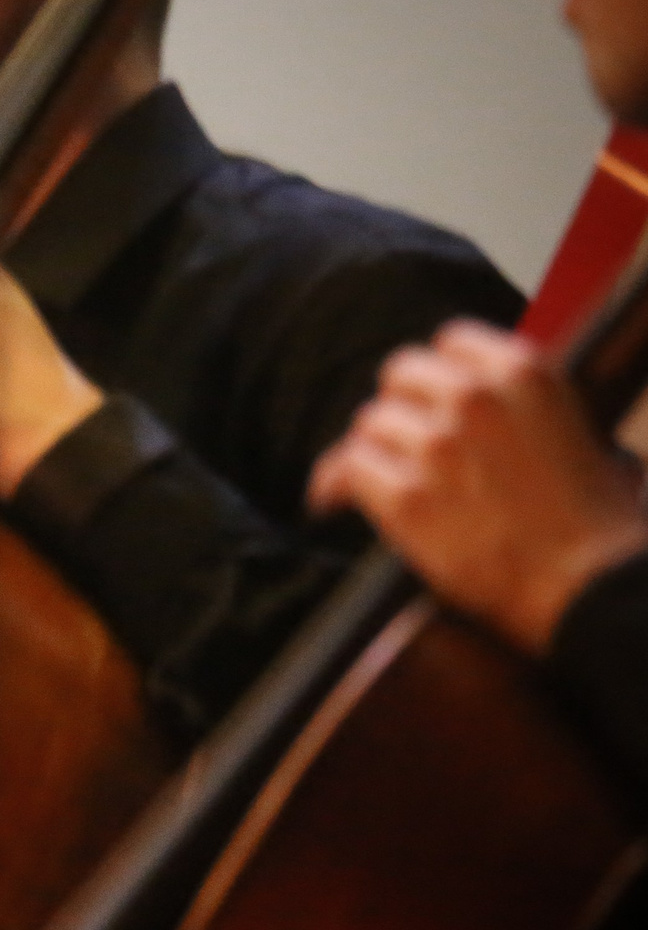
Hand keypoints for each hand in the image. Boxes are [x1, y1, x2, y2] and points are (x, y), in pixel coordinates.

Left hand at [309, 320, 647, 655]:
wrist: (590, 588)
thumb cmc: (596, 524)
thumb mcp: (580, 433)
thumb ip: (525, 407)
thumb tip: (480, 405)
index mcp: (525, 372)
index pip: (449, 341)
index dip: (435, 374)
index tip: (429, 398)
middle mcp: (475, 398)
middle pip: (399, 375)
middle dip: (400, 407)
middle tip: (401, 440)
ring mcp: (437, 445)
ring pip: (369, 423)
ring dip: (373, 451)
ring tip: (379, 478)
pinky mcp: (406, 496)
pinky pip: (347, 467)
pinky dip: (334, 486)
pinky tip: (331, 502)